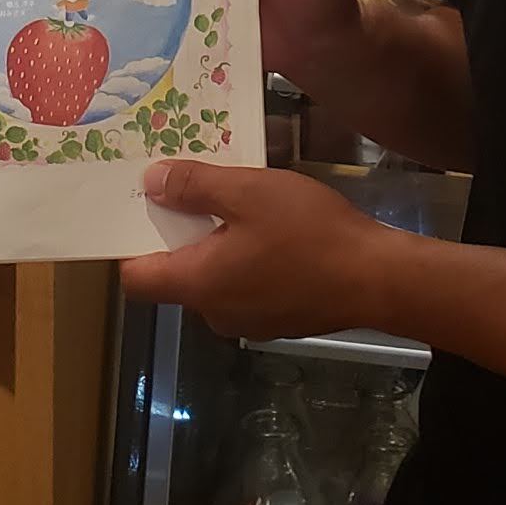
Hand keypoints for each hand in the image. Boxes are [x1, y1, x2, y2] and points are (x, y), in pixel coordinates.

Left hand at [119, 162, 403, 340]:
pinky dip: (247, 260)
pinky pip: (245, 286)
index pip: (135, 279)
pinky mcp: (278, 320)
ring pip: (213, 279)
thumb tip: (149, 183)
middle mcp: (214, 312)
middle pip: (176, 274)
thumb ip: (194, 186)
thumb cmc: (307, 232)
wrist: (376, 279)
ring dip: (218, 244)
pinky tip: (276, 231)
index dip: (129, 243)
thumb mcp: (248, 191)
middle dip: (181, 233)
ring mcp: (248, 321)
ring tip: (242, 202)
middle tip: (196, 187)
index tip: (139, 207)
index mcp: (197, 284)